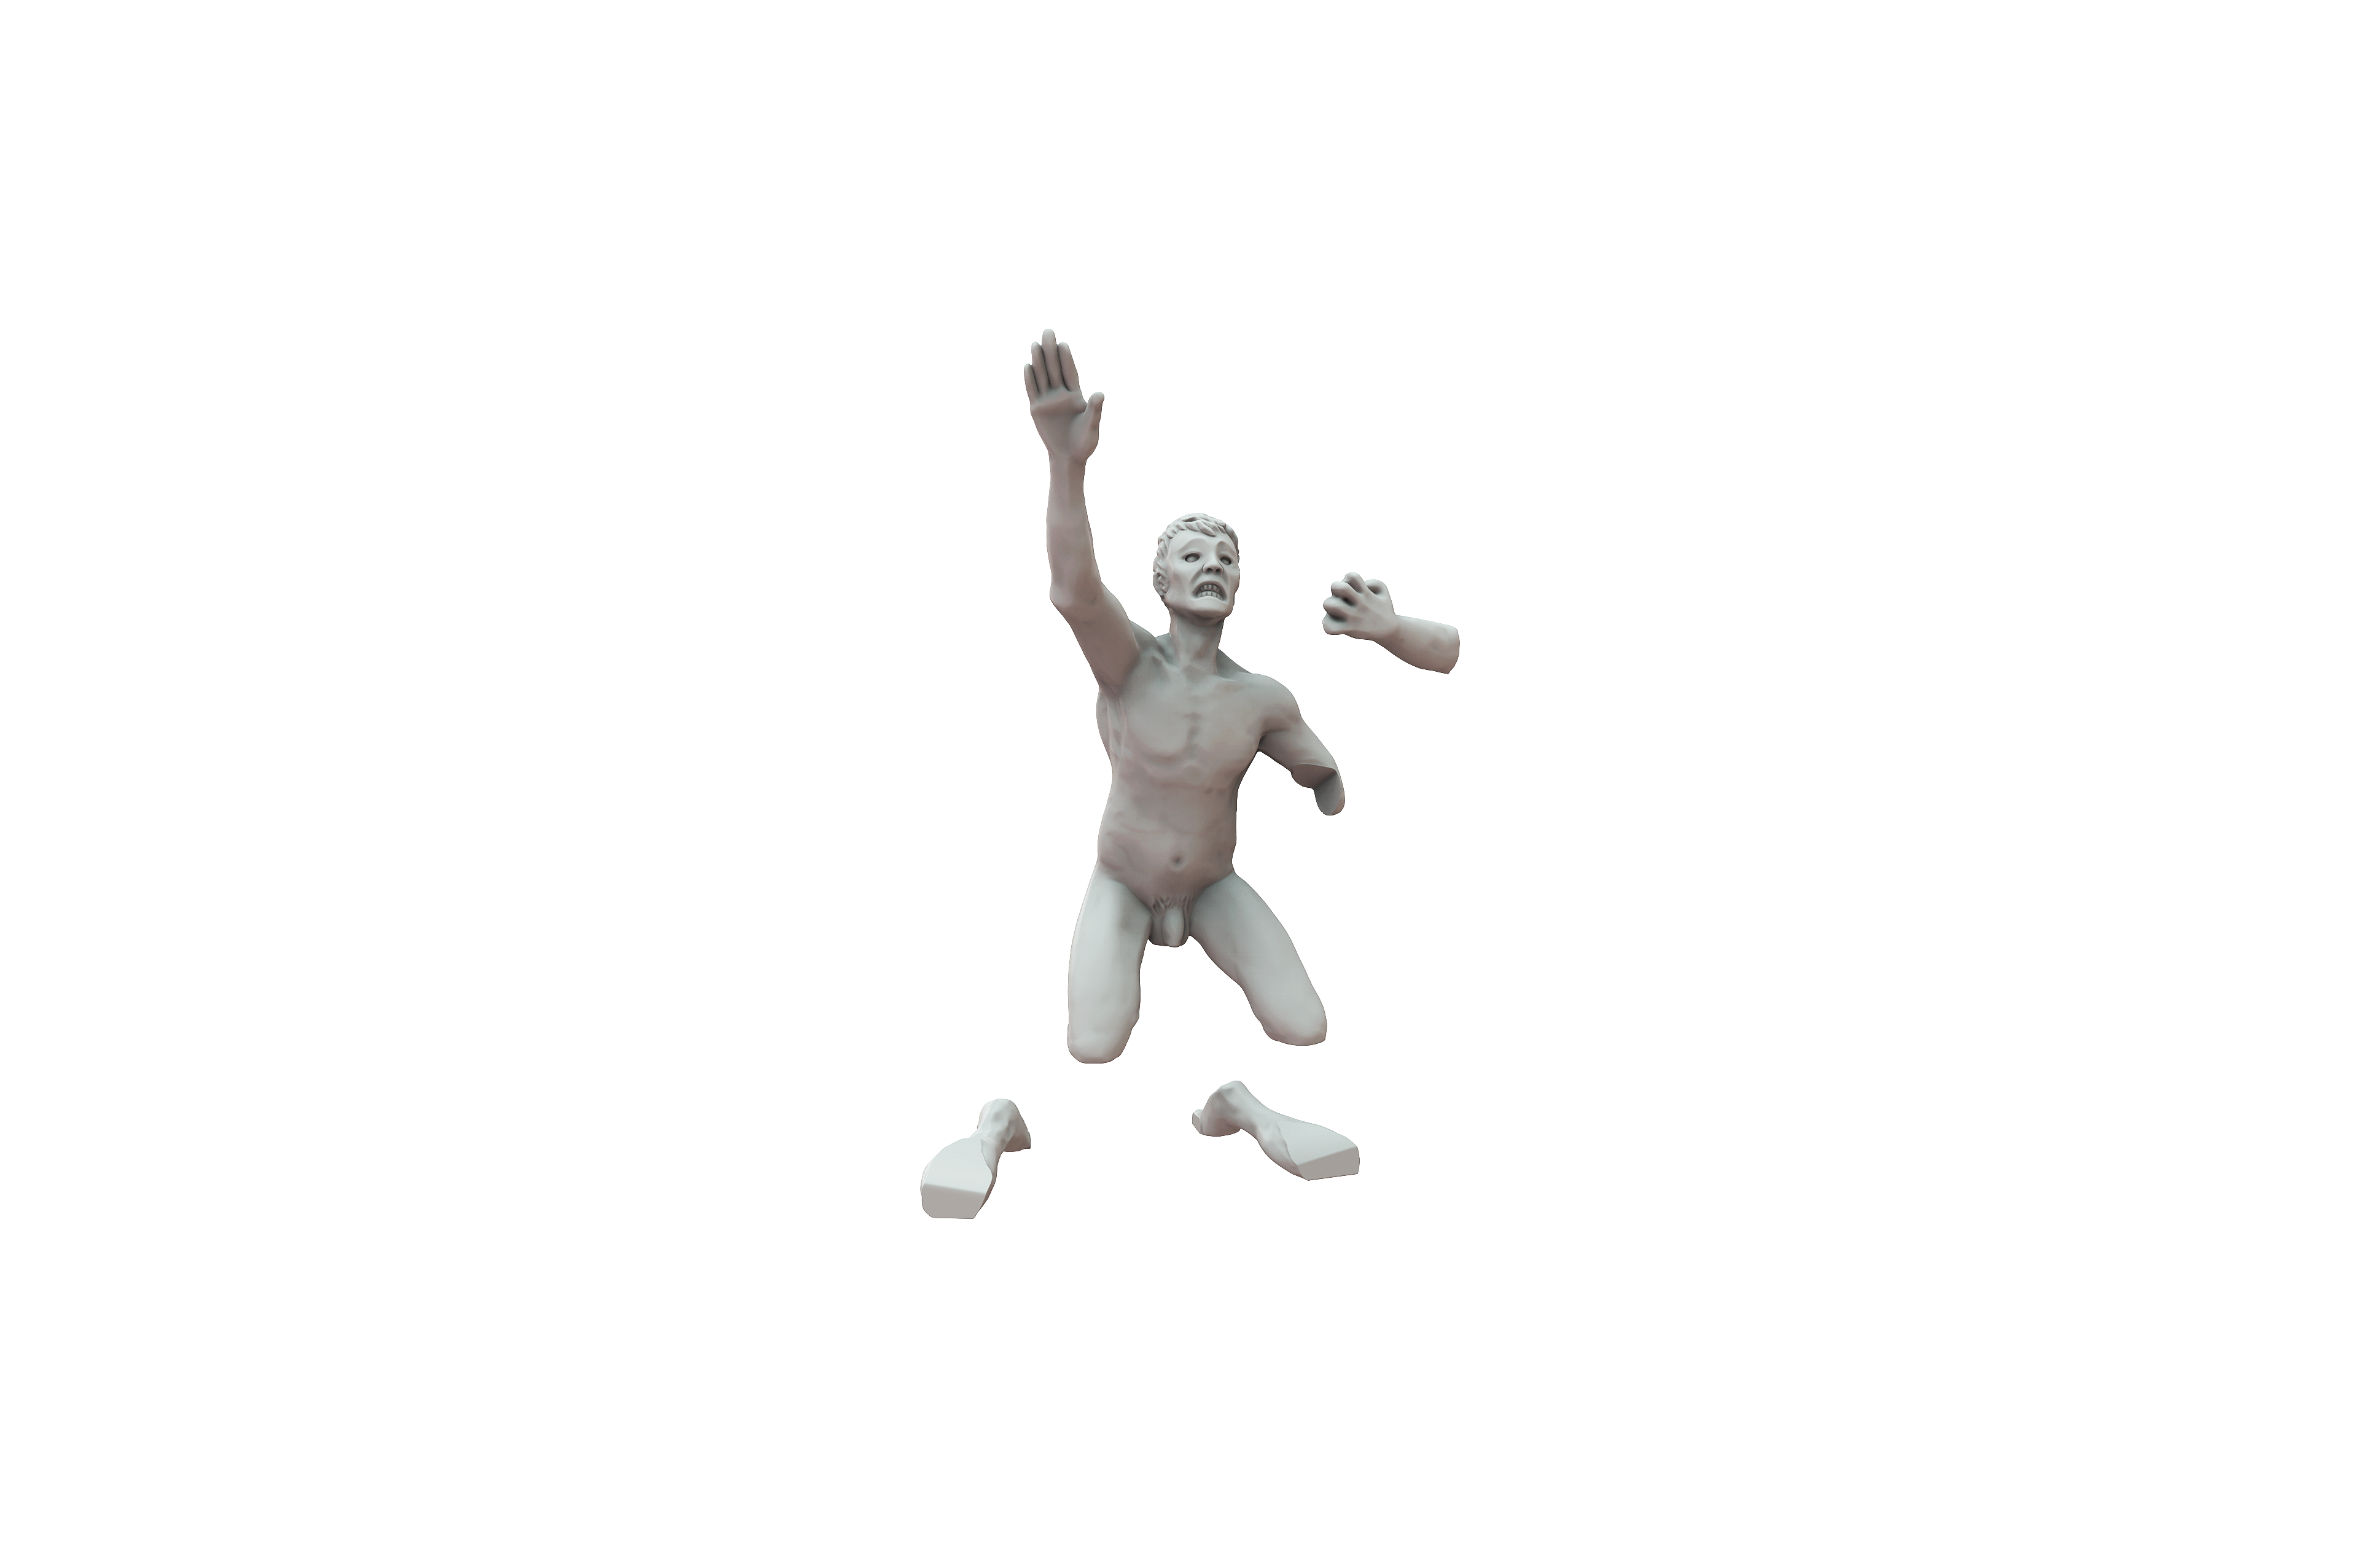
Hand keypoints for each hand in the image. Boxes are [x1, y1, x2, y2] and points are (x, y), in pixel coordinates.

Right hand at [1023, 329, 1103, 463]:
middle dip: (1051, 351)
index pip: (1070, 372)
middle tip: (1048, 331)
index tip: (1064, 344)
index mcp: (1076, 396)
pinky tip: (1027, 366)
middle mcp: (1061, 395)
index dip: (1067, 358)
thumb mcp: (1092, 426)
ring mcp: (1048, 401)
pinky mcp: (1037, 410)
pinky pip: (1032, 391)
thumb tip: (1100, 393)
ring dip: (1039, 361)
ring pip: (1042, 376)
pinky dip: (1029, 379)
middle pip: (1055, 369)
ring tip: (1035, 343)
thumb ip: (1095, 409)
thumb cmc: (1085, 443)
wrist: (1070, 458)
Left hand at [1321, 573, 1398, 642]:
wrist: (1388, 629)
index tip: (1351, 588)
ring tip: (1334, 609)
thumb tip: (1353, 584)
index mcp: (1366, 594)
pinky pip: (1330, 627)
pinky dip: (1327, 623)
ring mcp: (1354, 617)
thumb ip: (1369, 581)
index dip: (1347, 579)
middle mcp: (1360, 604)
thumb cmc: (1380, 606)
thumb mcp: (1382, 589)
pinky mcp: (1349, 630)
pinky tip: (1333, 621)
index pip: (1352, 576)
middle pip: (1339, 587)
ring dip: (1329, 604)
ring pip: (1331, 605)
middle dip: (1334, 588)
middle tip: (1339, 597)